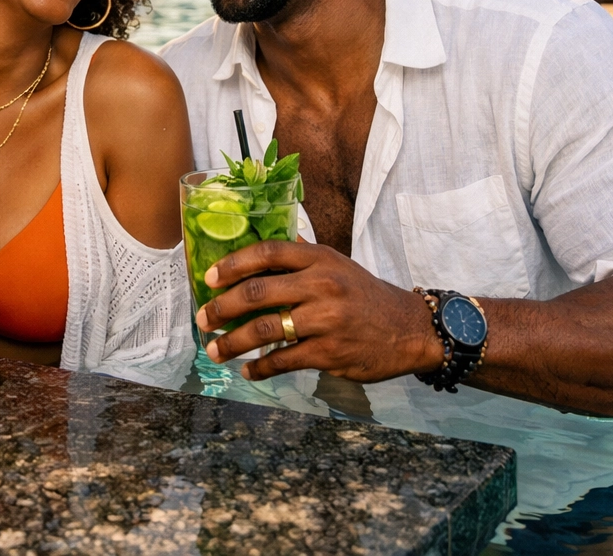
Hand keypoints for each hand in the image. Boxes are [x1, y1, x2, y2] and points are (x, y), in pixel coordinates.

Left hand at [195, 241, 442, 382]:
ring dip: (232, 343)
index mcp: (321, 259)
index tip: (209, 277)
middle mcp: (321, 285)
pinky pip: (283, 361)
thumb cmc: (366, 296)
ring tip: (215, 350)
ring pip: (264, 331)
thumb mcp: (339, 266)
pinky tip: (248, 371)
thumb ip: (303, 256)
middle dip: (221, 308)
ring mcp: (325, 320)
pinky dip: (260, 368)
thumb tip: (266, 242)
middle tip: (202, 318)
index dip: (233, 263)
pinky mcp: (329, 352)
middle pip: (257, 293)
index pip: (268, 252)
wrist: (410, 330)